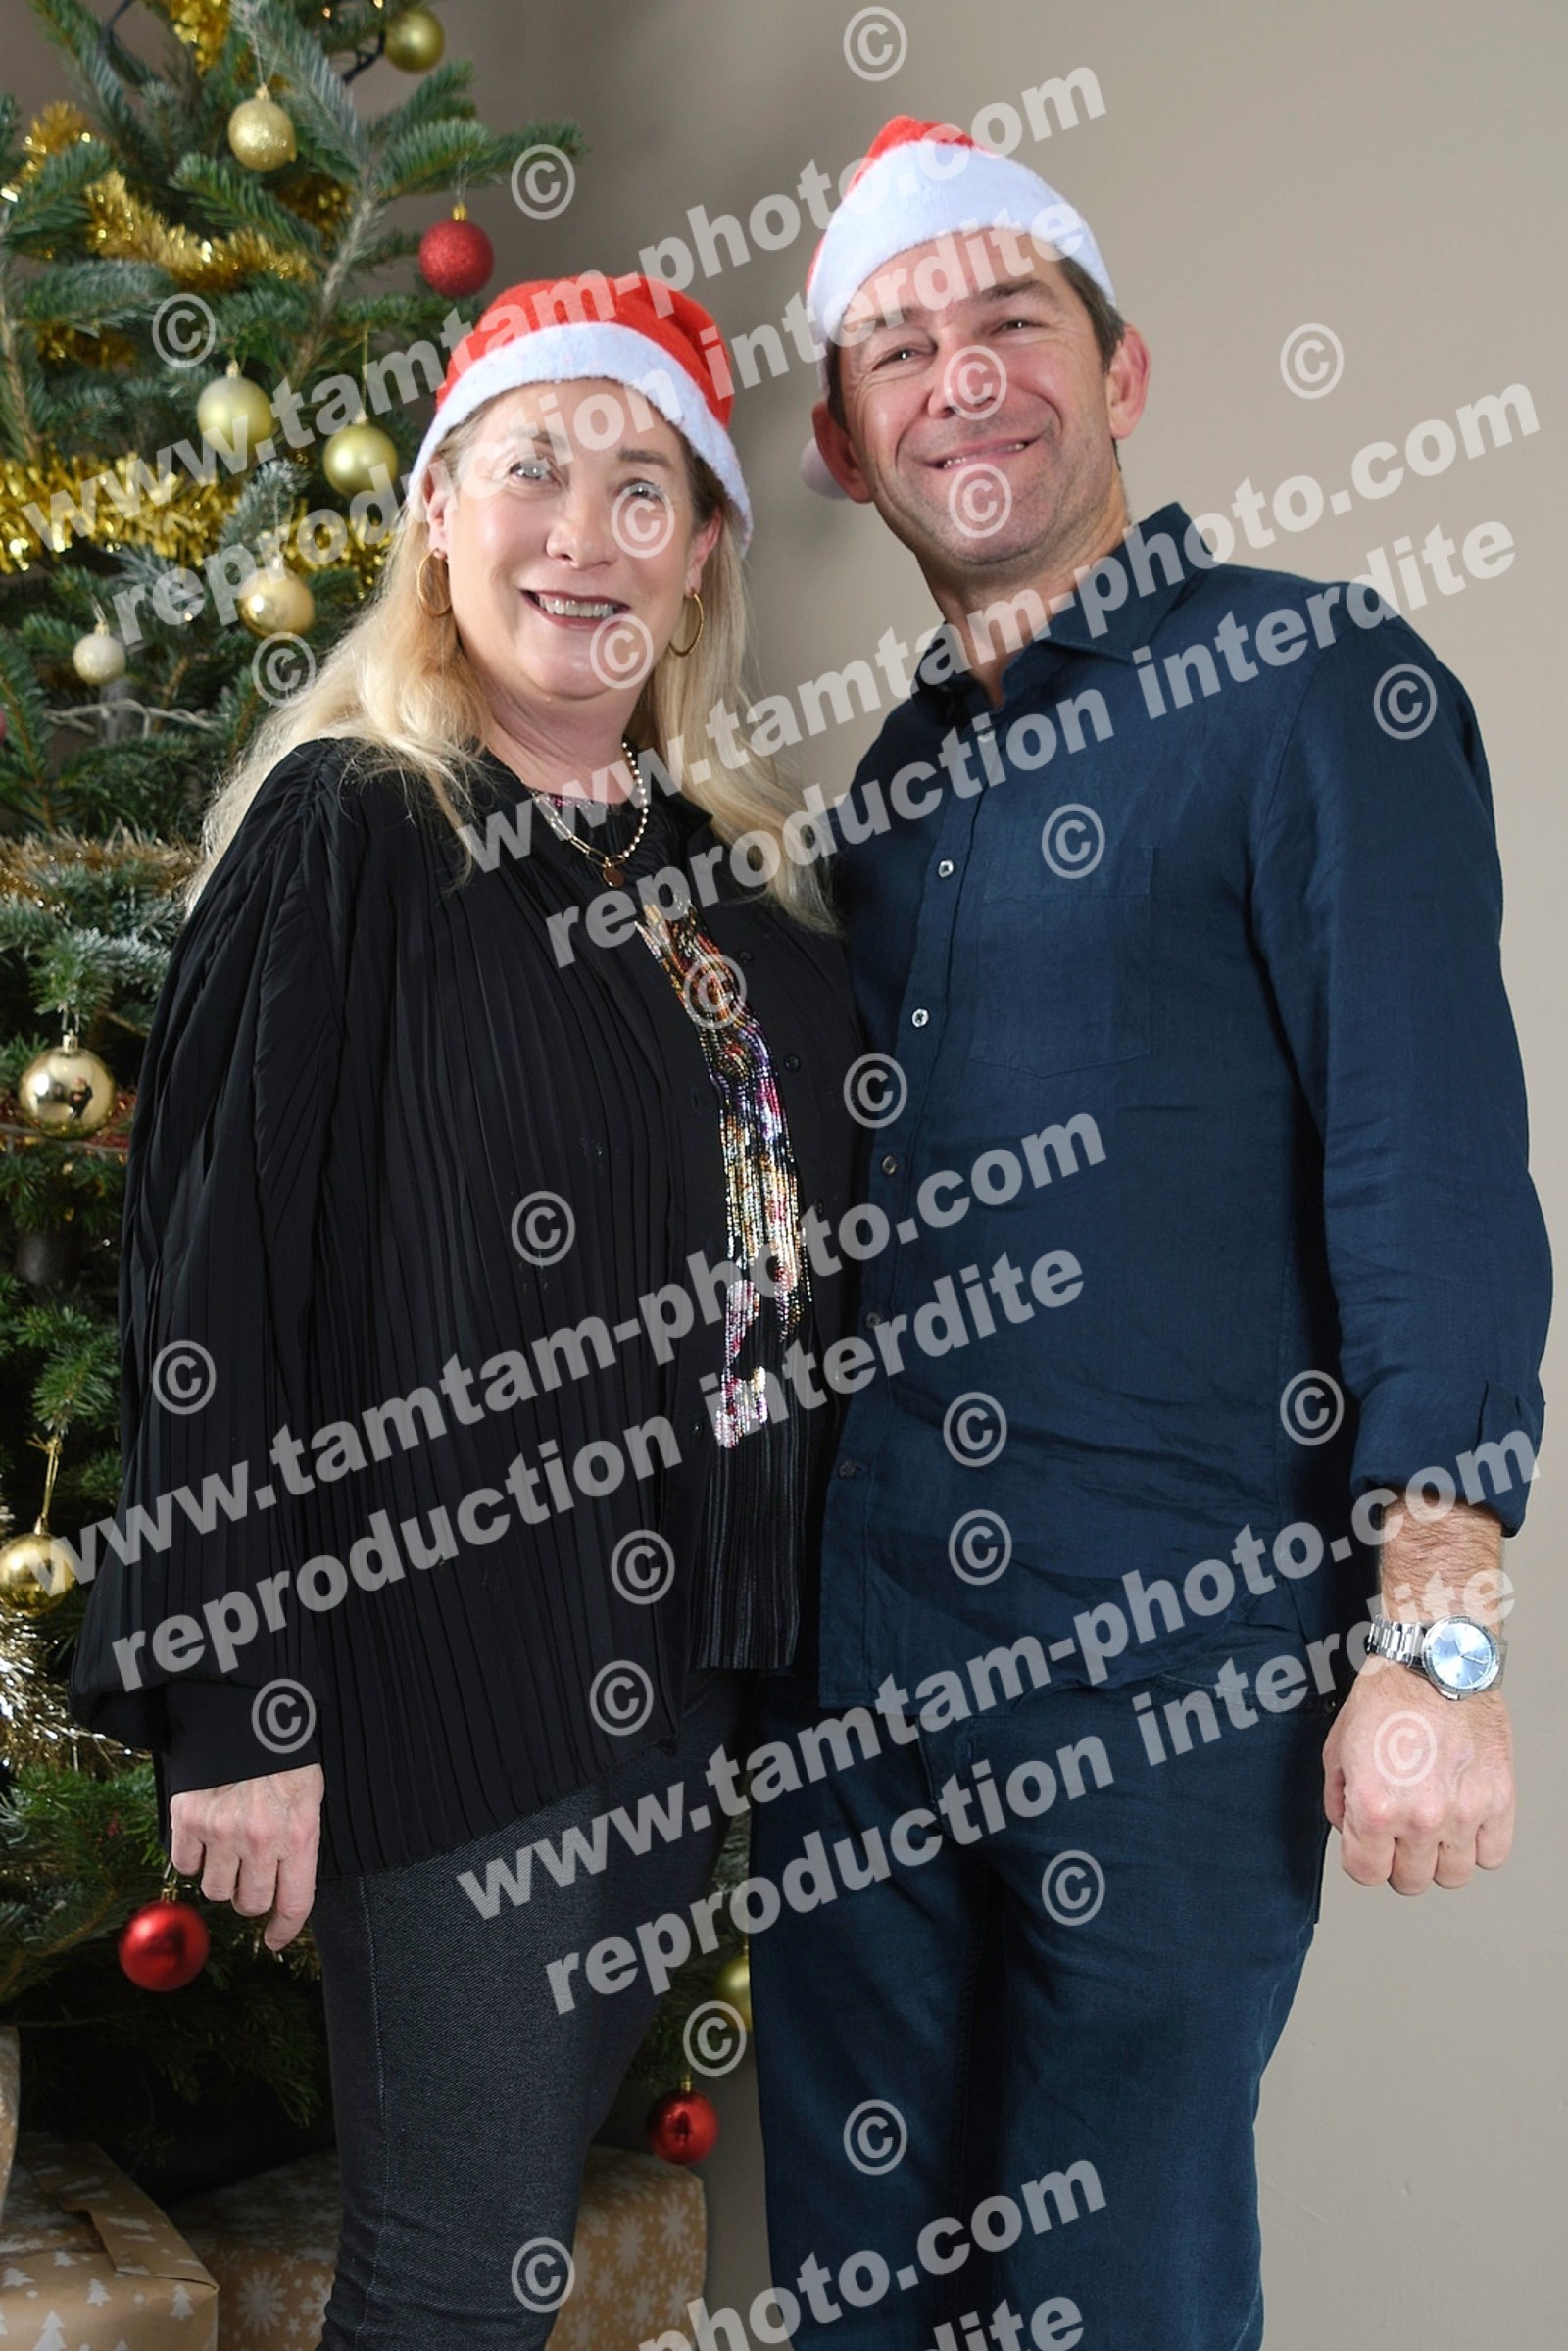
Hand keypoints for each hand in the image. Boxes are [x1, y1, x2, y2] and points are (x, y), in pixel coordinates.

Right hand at [169, 1764, 324, 1948]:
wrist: (245, 1710)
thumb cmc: (284, 1754)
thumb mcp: (308, 1797)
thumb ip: (300, 1844)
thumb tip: (288, 1893)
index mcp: (298, 1834)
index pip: (294, 1904)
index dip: (284, 1929)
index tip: (274, 1940)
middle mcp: (259, 1839)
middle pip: (250, 1903)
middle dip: (250, 1894)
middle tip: (251, 1873)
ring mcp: (220, 1830)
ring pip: (214, 1890)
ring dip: (221, 1877)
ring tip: (228, 1848)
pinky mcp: (187, 1819)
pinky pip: (185, 1865)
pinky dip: (193, 1857)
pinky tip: (205, 1835)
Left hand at [1323, 1660, 1513, 1893]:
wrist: (1436, 1664)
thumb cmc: (1389, 1697)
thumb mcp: (1338, 1747)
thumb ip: (1338, 1800)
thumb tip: (1350, 1830)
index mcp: (1375, 1806)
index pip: (1367, 1873)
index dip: (1364, 1859)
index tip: (1369, 1844)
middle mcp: (1421, 1817)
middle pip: (1410, 1881)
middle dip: (1399, 1859)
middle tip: (1401, 1831)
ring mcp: (1464, 1812)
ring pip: (1453, 1875)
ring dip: (1440, 1857)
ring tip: (1434, 1825)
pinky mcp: (1499, 1801)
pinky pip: (1492, 1855)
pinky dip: (1479, 1845)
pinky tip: (1464, 1820)